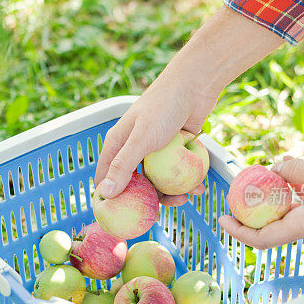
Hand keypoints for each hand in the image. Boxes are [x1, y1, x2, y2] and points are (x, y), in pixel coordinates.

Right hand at [94, 65, 215, 206]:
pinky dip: (186, 182)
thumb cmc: (164, 107)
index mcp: (118, 145)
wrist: (195, 84)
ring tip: (187, 198)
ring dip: (172, 193)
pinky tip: (198, 188)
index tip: (119, 220)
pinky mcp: (175, 150)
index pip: (105, 178)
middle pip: (135, 185)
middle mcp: (134, 149)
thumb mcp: (141, 139)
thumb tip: (105, 194)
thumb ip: (123, 166)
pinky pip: (177, 173)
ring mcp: (156, 151)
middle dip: (148, 201)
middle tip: (161, 214)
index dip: (109, 200)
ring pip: (158, 181)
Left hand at [218, 157, 303, 248]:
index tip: (223, 218)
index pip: (262, 238)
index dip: (238, 232)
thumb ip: (295, 169)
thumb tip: (273, 168)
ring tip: (255, 179)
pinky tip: (285, 172)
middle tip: (234, 194)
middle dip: (247, 213)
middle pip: (267, 228)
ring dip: (266, 200)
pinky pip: (297, 206)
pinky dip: (286, 193)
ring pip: (281, 215)